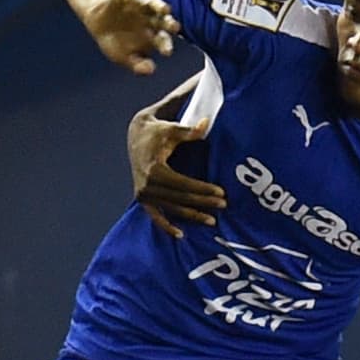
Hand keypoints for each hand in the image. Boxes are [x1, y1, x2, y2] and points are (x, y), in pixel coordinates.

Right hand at [85, 0, 180, 75]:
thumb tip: (150, 70)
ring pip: (153, 4)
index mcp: (153, 36)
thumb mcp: (124, 57)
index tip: (166, 52)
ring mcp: (139, 6)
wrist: (99, 25)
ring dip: (159, 6)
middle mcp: (150, 20)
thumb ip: (137, 64)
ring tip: (164, 8)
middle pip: (164, 21)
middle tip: (174, 27)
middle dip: (170, 23)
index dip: (165, 45)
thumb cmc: (117, 44)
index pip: (163, 40)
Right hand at [126, 111, 225, 238]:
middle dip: (203, 203)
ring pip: (172, 209)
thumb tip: (206, 124)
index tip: (221, 193)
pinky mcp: (142, 198)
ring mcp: (143, 194)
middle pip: (180, 199)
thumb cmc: (158, 130)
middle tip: (224, 206)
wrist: (135, 135)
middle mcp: (146, 185)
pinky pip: (155, 217)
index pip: (183, 184)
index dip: (203, 190)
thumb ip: (188, 130)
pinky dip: (166, 227)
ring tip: (212, 221)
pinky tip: (180, 235)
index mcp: (154, 169)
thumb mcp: (172, 128)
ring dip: (192, 216)